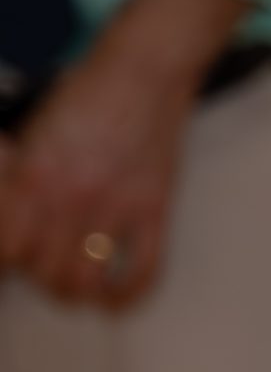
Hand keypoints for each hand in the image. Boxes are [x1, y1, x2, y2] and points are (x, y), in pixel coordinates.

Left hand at [0, 47, 195, 306]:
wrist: (144, 72)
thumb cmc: (85, 96)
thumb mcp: (32, 132)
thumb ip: (15, 177)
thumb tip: (8, 217)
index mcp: (35, 175)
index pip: (7, 251)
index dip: (8, 262)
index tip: (16, 257)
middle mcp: (74, 196)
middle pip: (44, 273)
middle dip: (40, 278)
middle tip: (45, 265)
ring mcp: (118, 206)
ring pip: (86, 283)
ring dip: (76, 292)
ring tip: (75, 284)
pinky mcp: (156, 210)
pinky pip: (143, 272)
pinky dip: (127, 295)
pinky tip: (115, 298)